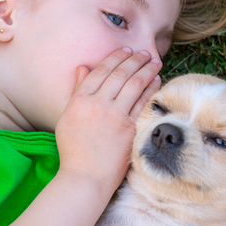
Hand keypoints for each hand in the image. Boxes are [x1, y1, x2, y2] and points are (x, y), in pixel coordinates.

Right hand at [55, 48, 161, 188]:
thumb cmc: (74, 149)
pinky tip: (157, 81)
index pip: (101, 71)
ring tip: (155, 62)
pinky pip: (143, 103)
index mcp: (80, 100)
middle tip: (145, 53)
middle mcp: (98, 104)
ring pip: (134, 85)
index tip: (126, 50)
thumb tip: (84, 67)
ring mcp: (115, 116)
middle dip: (135, 60)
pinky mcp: (130, 128)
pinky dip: (151, 89)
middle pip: (120, 74)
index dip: (115, 58)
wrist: (86, 175)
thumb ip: (77, 90)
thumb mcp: (68, 116)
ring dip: (146, 70)